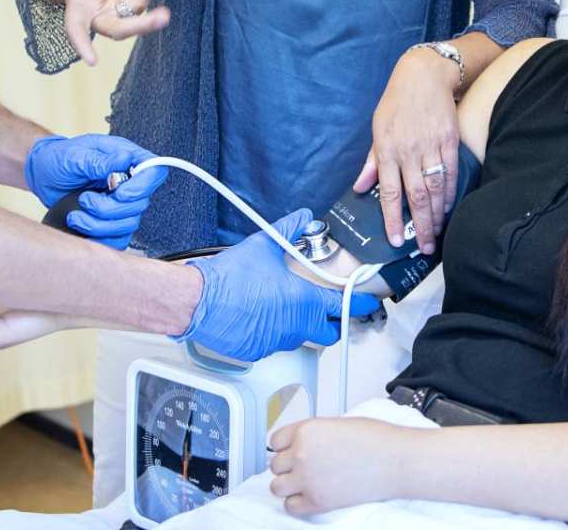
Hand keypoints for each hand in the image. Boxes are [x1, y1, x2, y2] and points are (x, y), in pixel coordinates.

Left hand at [24, 134, 164, 248]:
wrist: (42, 174)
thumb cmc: (59, 158)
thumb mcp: (75, 155)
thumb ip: (101, 161)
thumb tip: (125, 159)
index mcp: (126, 158)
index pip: (154, 172)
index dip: (142, 187)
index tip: (117, 192)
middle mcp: (129, 181)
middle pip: (140, 204)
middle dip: (109, 209)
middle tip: (84, 200)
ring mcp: (121, 204)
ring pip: (128, 224)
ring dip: (98, 224)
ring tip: (75, 215)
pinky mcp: (111, 222)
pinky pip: (118, 239)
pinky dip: (99, 237)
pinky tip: (81, 226)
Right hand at [32, 0, 169, 66]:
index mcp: (78, 9)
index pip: (77, 29)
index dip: (82, 45)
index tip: (92, 61)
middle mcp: (98, 16)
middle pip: (119, 29)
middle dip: (141, 25)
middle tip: (163, 17)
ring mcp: (117, 12)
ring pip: (137, 6)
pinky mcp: (132, 4)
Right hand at [178, 209, 381, 361]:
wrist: (198, 301)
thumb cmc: (229, 277)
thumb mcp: (264, 245)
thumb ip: (289, 230)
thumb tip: (303, 217)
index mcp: (303, 299)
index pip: (344, 306)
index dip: (361, 304)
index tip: (369, 304)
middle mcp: (294, 325)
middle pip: (328, 333)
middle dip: (331, 323)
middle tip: (326, 311)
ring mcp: (276, 342)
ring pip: (299, 338)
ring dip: (298, 326)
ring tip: (280, 307)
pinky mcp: (258, 352)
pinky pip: (273, 345)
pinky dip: (272, 333)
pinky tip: (258, 317)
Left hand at [267, 416, 412, 514]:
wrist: (396, 460)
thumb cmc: (375, 439)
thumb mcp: (337, 424)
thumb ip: (314, 434)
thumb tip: (301, 445)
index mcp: (306, 430)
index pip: (275, 441)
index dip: (284, 446)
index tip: (291, 450)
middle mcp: (301, 454)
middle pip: (275, 465)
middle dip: (288, 466)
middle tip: (304, 467)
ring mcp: (308, 479)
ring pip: (276, 486)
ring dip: (288, 485)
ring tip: (304, 483)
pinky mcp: (318, 501)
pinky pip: (290, 506)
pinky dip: (297, 503)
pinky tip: (310, 496)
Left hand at [352, 49, 461, 254]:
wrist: (424, 75)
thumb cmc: (396, 103)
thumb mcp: (377, 128)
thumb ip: (372, 161)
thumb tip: (361, 187)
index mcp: (387, 150)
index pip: (389, 193)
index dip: (393, 219)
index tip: (396, 240)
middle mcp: (409, 151)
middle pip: (415, 197)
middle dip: (421, 226)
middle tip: (425, 248)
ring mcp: (431, 146)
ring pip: (434, 189)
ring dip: (436, 215)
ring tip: (437, 235)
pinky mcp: (449, 140)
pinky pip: (451, 173)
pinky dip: (450, 194)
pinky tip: (449, 208)